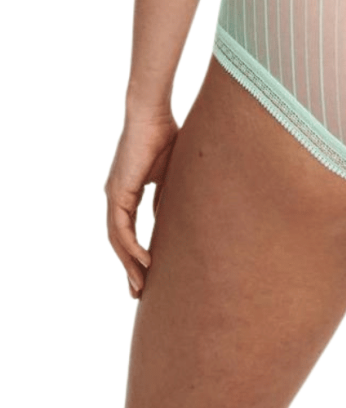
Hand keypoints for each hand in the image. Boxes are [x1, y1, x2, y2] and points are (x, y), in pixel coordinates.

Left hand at [104, 107, 178, 297]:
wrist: (152, 115)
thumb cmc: (165, 137)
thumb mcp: (170, 176)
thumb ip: (165, 198)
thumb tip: (166, 220)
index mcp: (126, 193)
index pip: (127, 232)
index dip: (136, 254)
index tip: (147, 274)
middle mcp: (115, 197)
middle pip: (119, 242)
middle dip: (128, 268)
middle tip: (138, 292)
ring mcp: (114, 195)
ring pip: (117, 240)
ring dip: (129, 265)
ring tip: (141, 286)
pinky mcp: (118, 192)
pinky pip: (121, 228)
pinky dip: (132, 247)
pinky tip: (144, 262)